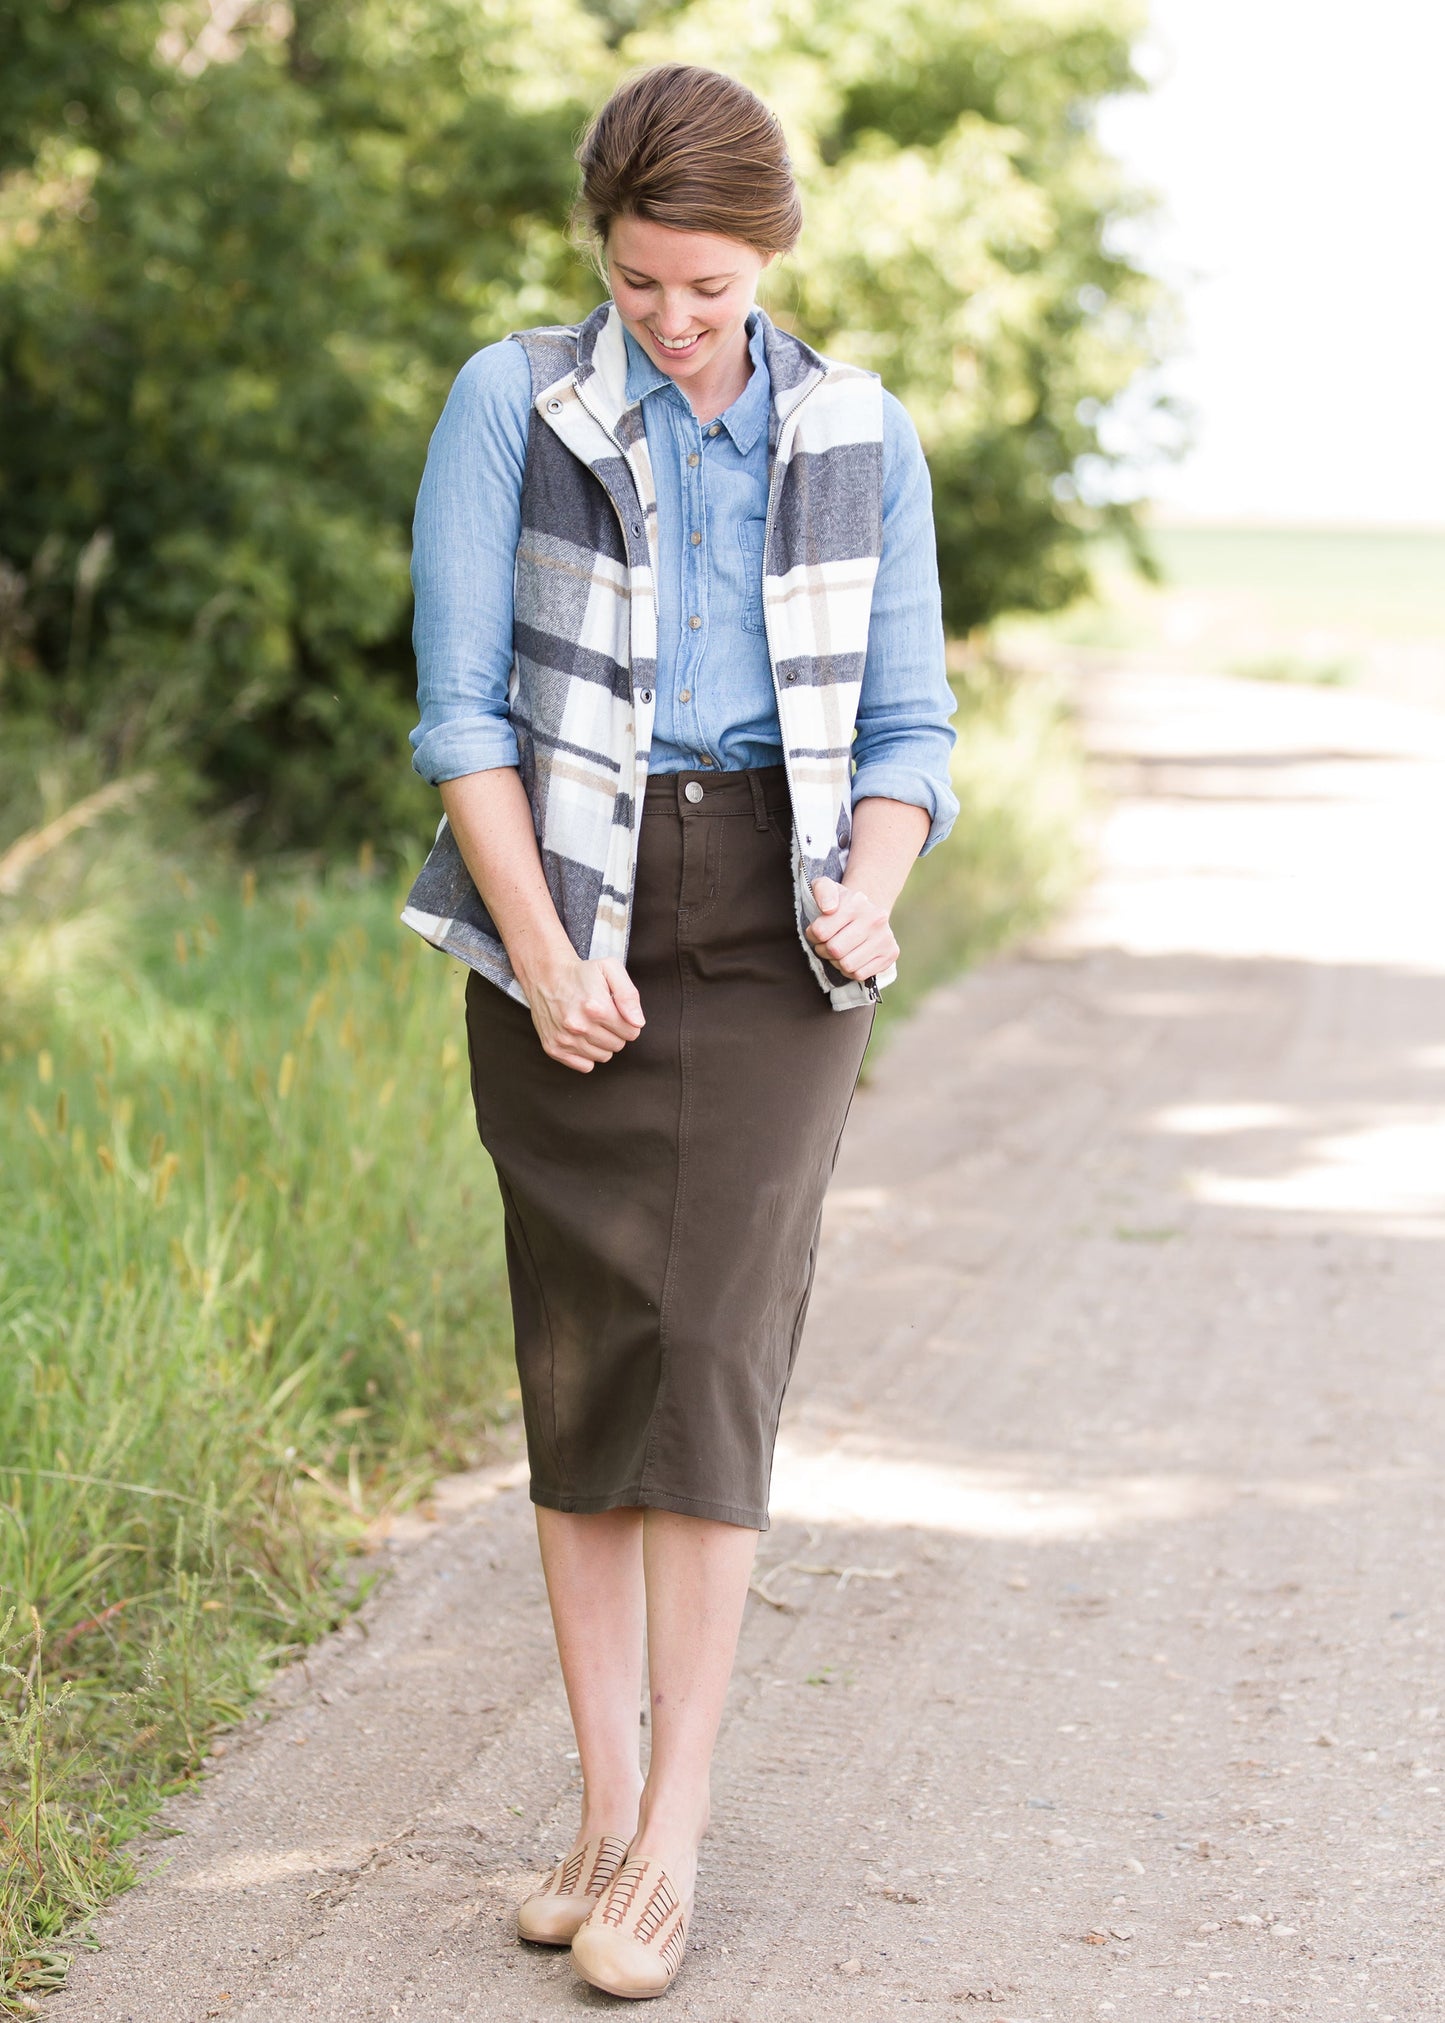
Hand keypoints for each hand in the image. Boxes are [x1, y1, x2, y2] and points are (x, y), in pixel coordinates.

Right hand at [523, 954, 643, 1072]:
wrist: (546, 976)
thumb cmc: (581, 973)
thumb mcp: (610, 969)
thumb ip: (629, 995)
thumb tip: (637, 1023)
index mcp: (596, 1008)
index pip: (631, 1032)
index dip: (628, 1022)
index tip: (617, 1013)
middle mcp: (579, 1026)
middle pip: (618, 1045)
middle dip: (616, 1032)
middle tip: (603, 1017)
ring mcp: (565, 1039)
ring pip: (603, 1057)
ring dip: (602, 1043)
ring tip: (592, 1025)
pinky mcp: (554, 1048)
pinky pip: (585, 1066)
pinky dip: (587, 1055)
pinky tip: (582, 1037)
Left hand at [805, 877, 898, 982]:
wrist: (867, 912)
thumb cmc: (840, 904)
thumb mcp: (825, 888)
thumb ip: (821, 891)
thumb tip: (829, 909)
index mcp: (856, 902)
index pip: (820, 931)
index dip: (813, 935)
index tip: (817, 932)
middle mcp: (875, 918)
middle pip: (835, 950)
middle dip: (824, 950)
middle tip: (827, 943)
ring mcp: (885, 937)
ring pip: (847, 965)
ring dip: (837, 962)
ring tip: (839, 951)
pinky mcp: (891, 953)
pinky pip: (860, 974)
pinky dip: (851, 971)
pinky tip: (852, 958)